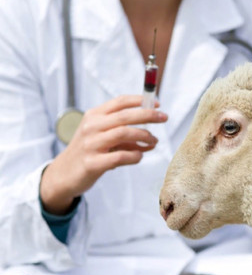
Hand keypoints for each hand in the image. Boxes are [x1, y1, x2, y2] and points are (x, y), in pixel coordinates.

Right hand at [40, 95, 166, 213]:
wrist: (64, 174)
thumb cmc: (89, 152)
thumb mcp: (103, 137)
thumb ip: (126, 136)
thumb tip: (153, 140)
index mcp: (94, 116)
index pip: (119, 102)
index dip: (140, 100)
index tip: (157, 103)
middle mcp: (91, 127)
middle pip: (124, 116)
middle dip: (148, 115)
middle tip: (164, 118)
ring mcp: (90, 145)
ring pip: (123, 133)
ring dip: (144, 136)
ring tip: (154, 141)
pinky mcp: (92, 163)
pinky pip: (120, 157)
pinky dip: (135, 155)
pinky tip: (139, 156)